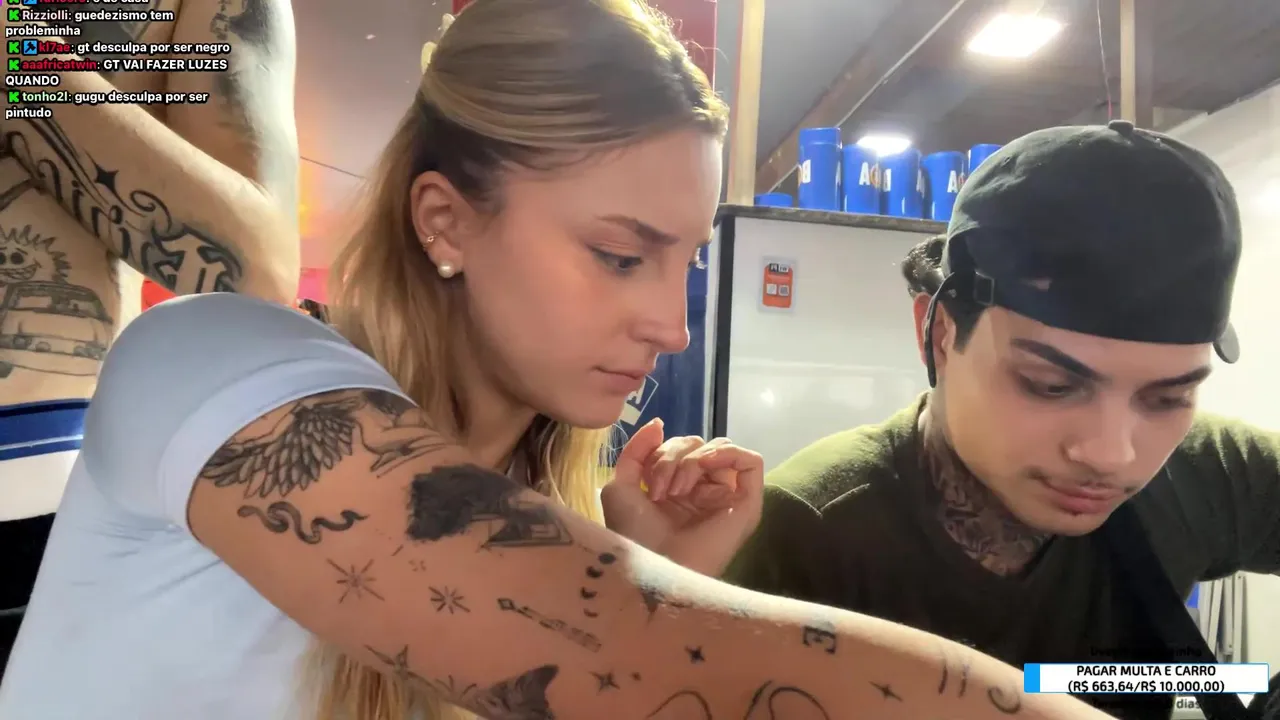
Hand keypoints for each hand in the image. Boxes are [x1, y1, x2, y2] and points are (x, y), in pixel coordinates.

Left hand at [601, 418, 763, 576]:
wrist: (654, 566)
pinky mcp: (748, 503)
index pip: (680, 446)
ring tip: (679, 489)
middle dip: (673, 458)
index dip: (660, 453)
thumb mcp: (621, 485)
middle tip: (660, 490)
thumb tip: (659, 423)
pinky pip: (750, 460)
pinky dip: (726, 455)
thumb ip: (637, 450)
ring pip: (721, 449)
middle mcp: (705, 489)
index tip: (646, 483)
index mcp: (679, 487)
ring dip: (694, 460)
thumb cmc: (635, 535)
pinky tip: (706, 468)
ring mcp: (727, 495)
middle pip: (699, 444)